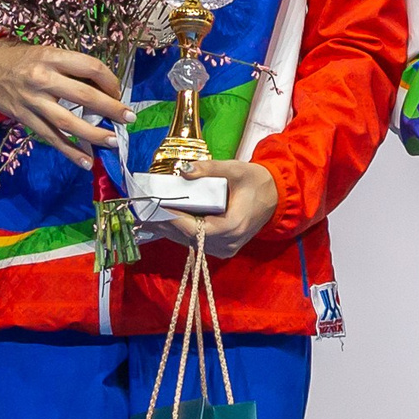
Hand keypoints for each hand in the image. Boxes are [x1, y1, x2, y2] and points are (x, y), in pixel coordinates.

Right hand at [0, 40, 128, 168]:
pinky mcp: (25, 119)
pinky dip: (70, 152)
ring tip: (114, 141)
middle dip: (110, 108)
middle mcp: (43, 79)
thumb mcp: (47, 52)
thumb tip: (103, 88)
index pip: (90, 67)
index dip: (110, 80)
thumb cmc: (21, 59)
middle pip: (84, 96)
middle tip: (129, 118)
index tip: (118, 91)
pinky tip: (86, 161)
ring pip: (68, 122)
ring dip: (94, 134)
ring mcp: (33, 102)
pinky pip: (51, 138)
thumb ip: (71, 68)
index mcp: (51, 57)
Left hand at [142, 159, 278, 256]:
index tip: (153, 208)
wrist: (277, 197)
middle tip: (141, 211)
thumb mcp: (236, 169)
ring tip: (147, 216)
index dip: (171, 219)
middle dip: (164, 223)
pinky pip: (196, 241)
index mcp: (232, 226)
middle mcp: (227, 244)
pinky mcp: (222, 248)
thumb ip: (209, 169)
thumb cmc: (257, 182)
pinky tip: (164, 220)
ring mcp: (225, 249)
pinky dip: (180, 231)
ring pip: (189, 241)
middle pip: (187, 237)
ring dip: (169, 228)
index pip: (193, 228)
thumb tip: (183, 170)